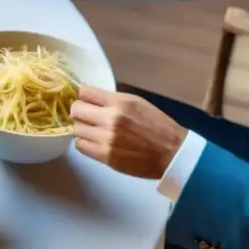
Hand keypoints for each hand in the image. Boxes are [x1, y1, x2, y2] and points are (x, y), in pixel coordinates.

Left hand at [71, 86, 187, 178]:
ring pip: (76, 128)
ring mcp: (106, 138)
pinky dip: (84, 143)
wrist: (173, 154)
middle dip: (79, 112)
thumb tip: (91, 99)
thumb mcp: (138, 104)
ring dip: (82, 129)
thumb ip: (113, 101)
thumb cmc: (158, 127)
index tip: (85, 101)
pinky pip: (80, 146)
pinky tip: (95, 142)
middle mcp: (110, 118)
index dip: (82, 96)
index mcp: (120, 102)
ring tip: (93, 131)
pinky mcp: (105, 155)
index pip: (84, 92)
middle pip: (75, 110)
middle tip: (86, 117)